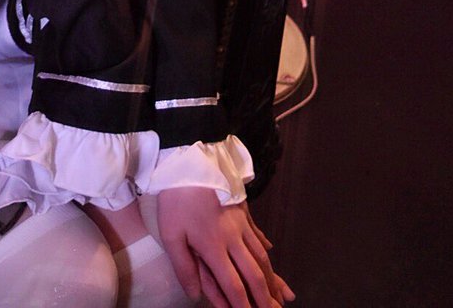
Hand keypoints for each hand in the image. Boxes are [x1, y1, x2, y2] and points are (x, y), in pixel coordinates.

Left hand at [156, 186, 294, 307]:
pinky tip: (271, 253)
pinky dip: (266, 247)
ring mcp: (241, 223)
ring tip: (281, 294)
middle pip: (255, 274)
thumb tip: (194, 295)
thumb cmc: (177, 197)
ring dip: (272, 278)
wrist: (192, 158)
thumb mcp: (171, 233)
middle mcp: (234, 239)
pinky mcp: (242, 209)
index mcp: (215, 247)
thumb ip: (184, 266)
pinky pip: (258, 233)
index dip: (243, 306)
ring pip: (262, 256)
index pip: (234, 286)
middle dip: (266, 297)